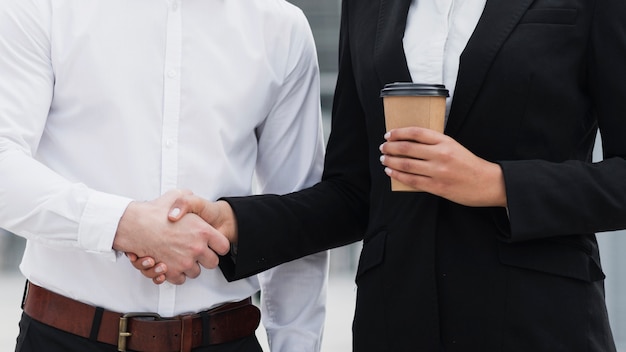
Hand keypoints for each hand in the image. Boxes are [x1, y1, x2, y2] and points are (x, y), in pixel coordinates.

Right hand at [113, 190, 229, 284]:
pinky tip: (172, 263)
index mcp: (203, 231)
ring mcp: (184, 262)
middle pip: (213, 263)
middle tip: (197, 252)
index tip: (214, 245)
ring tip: (181, 256)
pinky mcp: (171, 272)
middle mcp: (196, 248)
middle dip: (206, 258)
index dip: (218, 246)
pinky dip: (176, 274)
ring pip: (196, 272)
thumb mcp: (178, 195)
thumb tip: (192, 198)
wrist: (134, 224)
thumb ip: (189, 198)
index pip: (224, 246)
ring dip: (190, 266)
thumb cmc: (154, 212)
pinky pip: (181, 279)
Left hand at [379, 127, 506, 206]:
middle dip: (391, 147)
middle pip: (408, 148)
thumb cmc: (470, 164)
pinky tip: (391, 172)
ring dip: (391, 161)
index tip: (389, 134)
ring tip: (384, 159)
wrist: (487, 183)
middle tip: (383, 147)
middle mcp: (441, 154)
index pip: (417, 133)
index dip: (399, 132)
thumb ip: (435, 144)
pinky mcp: (437, 186)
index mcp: (445, 141)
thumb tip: (410, 143)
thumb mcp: (454, 146)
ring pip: (407, 164)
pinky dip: (399, 175)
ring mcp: (438, 171)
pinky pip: (412, 180)